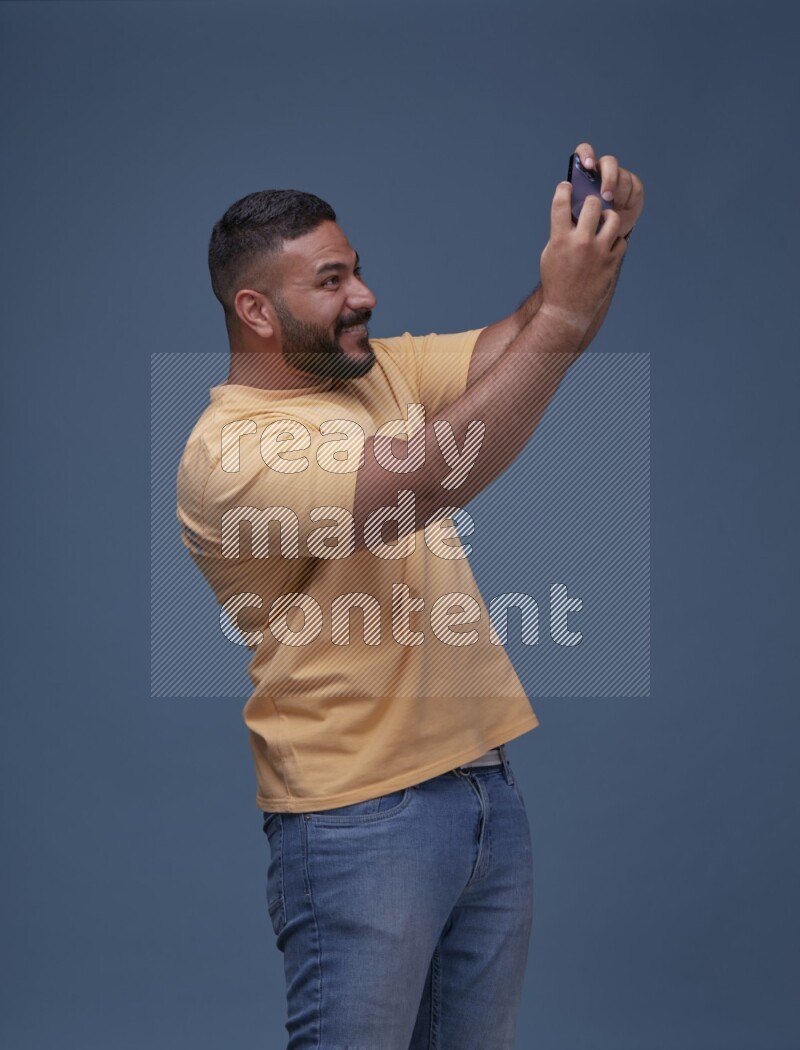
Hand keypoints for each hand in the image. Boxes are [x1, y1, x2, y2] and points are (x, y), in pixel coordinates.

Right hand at [539, 182, 627, 332]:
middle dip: (592, 202)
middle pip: (592, 204)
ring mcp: (599, 252)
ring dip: (608, 218)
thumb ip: (561, 231)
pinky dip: (614, 241)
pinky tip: (607, 246)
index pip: (560, 203)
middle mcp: (580, 243)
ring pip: (612, 219)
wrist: (567, 310)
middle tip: (592, 206)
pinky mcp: (611, 262)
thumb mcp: (551, 254)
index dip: (564, 189)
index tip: (567, 186)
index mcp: (560, 239)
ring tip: (603, 223)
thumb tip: (572, 212)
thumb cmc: (556, 280)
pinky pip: (620, 240)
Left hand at [573, 141, 643, 238]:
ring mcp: (620, 178)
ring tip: (612, 210)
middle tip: (606, 196)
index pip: (584, 152)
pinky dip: (628, 200)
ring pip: (623, 176)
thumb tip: (570, 194)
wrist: (603, 237)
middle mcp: (603, 172)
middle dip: (609, 177)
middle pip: (609, 162)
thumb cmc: (585, 223)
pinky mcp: (633, 186)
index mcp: (585, 173)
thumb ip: (572, 201)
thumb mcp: (574, 214)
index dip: (587, 154)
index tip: (588, 166)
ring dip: (619, 194)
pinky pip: (634, 187)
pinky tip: (621, 210)